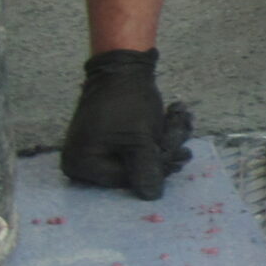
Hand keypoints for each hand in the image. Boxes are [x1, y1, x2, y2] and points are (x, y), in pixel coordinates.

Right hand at [61, 49, 193, 200]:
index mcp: (81, 164)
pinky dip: (153, 138)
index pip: (124, 181)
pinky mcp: (105, 139)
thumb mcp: (140, 139)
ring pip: (136, 158)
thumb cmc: (128, 102)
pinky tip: (173, 123)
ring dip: (163, 145)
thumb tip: (151, 198)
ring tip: (181, 128)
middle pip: (131, 171)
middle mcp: (80, 162)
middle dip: (162, 156)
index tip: (180, 156)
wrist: (123, 67)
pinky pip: (132, 147)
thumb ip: (146, 169)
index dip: (155, 169)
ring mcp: (92, 150)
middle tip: (186, 148)